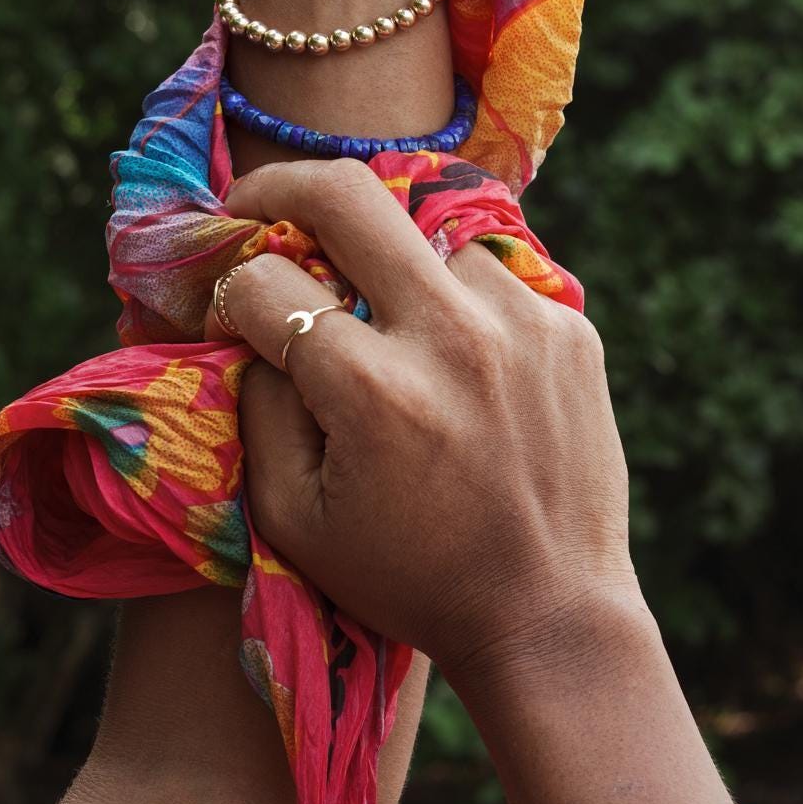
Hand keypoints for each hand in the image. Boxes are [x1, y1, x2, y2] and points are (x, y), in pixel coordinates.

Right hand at [209, 161, 641, 681]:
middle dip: (281, 188)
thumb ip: (258, 409)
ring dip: (394, 269)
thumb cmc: (408, 578)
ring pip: (429, 236)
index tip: (231, 311)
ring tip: (390, 325)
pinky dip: (462, 307)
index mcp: (372, 389)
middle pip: (347, 194)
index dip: (230, 294)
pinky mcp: (572, 329)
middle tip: (256, 207)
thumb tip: (253, 324)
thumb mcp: (294, 520)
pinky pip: (493, 279)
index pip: (267, 283)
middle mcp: (450, 337)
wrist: (551, 615)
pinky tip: (460, 364)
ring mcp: (522, 324)